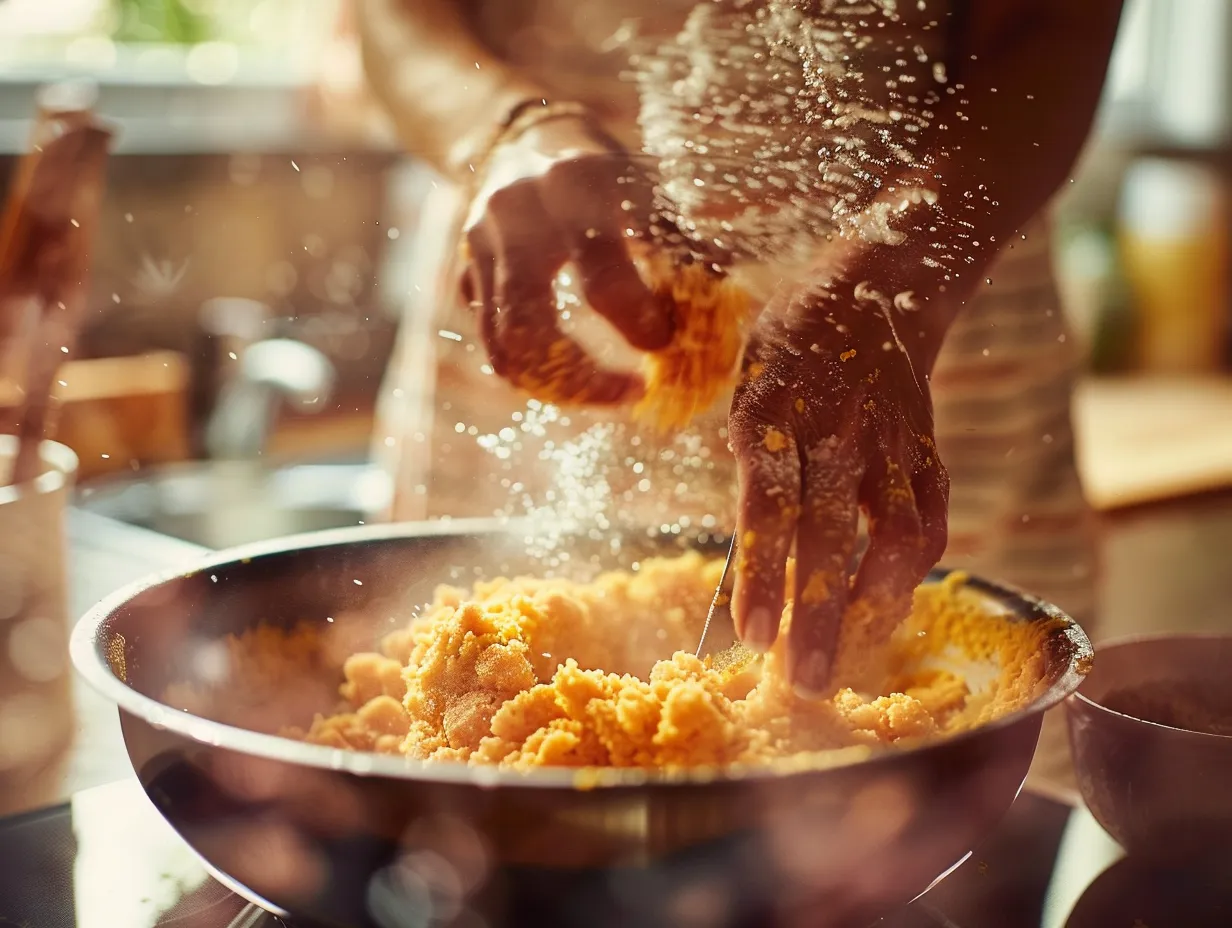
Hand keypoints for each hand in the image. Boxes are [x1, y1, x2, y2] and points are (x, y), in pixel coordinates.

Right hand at [461, 113, 679, 405]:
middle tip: (632, 392)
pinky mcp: (466, 271)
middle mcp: (518, 215)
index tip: (665, 344)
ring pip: (503, 346)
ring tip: (605, 394)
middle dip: (584, 379)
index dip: (637, 325)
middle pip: (531, 328)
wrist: (526, 137)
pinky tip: (573, 375)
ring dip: (556, 387)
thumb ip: (683, 242)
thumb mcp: (649, 187)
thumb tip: (724, 302)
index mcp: (576, 185)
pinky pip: (492, 341)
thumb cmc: (607, 171)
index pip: (602, 281)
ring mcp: (482, 246)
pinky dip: (533, 370)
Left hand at [727, 285, 948, 694]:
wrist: (878, 286)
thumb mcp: (752, 388)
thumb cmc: (793, 347)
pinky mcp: (927, 452)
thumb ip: (754, 462)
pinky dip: (908, 574)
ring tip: (846, 660)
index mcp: (775, 411)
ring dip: (868, 607)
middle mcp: (837, 429)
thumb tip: (749, 551)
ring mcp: (890, 442)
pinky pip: (927, 523)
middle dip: (814, 615)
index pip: (769, 506)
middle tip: (802, 681)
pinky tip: (884, 610)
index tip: (750, 634)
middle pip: (827, 536)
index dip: (761, 574)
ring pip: (890, 538)